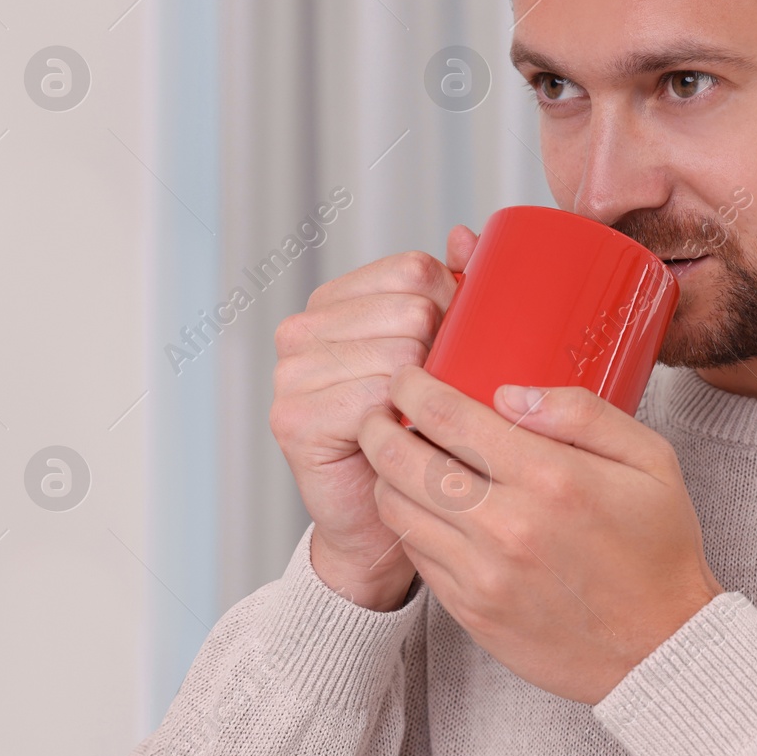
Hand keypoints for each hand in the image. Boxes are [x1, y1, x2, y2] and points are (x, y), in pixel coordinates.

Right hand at [269, 224, 477, 610]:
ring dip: (425, 394)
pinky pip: (376, 400)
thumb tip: (466, 234)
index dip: (453, 304)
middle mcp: (303, 329)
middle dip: (442, 353)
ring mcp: (291, 373)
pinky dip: (402, 424)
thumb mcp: (441, 352)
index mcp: (336, 301)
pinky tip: (399, 440)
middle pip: (411, 309)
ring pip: (399, 354)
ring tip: (419, 421)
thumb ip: (452, 289)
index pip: (413, 269)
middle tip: (437, 395)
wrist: (384, 520)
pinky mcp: (293, 418)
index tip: (458, 345)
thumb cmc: (418, 435)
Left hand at [357, 366, 723, 702]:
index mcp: (551, 478)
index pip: (451, 418)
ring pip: (398, 510)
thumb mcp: (650, 459)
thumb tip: (510, 392)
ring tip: (393, 456)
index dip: (413, 390)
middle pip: (405, 462)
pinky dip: (408, 523)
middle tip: (379, 412)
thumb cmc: (658, 549)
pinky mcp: (471, 611)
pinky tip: (422, 505)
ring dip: (384, 476)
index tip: (406, 378)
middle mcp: (509, 525)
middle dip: (379, 427)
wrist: (662, 648)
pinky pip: (415, 555)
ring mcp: (484, 574)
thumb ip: (583, 412)